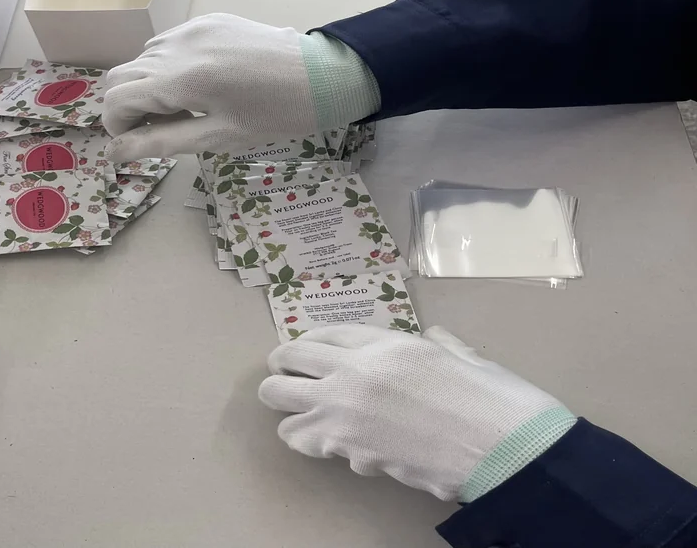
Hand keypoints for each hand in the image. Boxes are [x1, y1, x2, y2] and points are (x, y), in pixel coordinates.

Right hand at [102, 13, 318, 162]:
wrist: (323, 76)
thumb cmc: (274, 115)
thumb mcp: (216, 137)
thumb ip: (159, 142)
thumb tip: (114, 152)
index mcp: (178, 79)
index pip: (115, 99)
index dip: (117, 126)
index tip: (140, 142)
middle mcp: (175, 46)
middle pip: (121, 76)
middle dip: (129, 107)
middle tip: (164, 129)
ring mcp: (190, 28)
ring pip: (143, 59)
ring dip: (148, 86)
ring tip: (185, 108)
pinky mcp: (207, 21)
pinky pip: (169, 44)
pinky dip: (169, 67)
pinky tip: (203, 83)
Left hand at [258, 325, 575, 501]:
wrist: (504, 450)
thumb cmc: (495, 402)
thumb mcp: (465, 357)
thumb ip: (441, 345)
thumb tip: (434, 339)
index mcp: (387, 343)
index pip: (324, 332)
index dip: (311, 344)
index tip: (307, 354)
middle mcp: (356, 369)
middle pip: (287, 358)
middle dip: (283, 369)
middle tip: (290, 381)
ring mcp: (344, 408)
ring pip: (279, 398)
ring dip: (288, 408)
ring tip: (303, 418)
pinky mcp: (346, 447)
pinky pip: (304, 439)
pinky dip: (312, 443)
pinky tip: (330, 446)